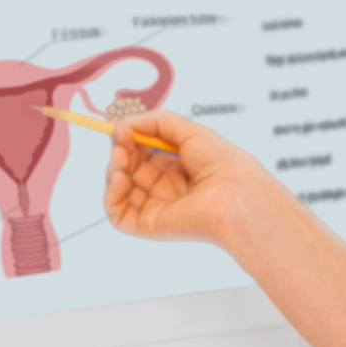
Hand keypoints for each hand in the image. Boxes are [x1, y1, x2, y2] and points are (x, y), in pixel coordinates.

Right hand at [104, 111, 288, 249]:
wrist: (234, 195)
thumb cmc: (222, 164)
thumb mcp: (188, 131)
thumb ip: (155, 122)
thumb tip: (123, 123)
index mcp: (177, 169)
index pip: (143, 153)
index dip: (130, 138)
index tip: (122, 125)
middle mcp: (165, 188)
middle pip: (128, 168)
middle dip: (120, 150)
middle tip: (121, 137)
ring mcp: (155, 207)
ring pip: (119, 188)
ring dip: (113, 168)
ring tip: (121, 156)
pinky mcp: (147, 225)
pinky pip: (117, 213)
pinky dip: (110, 194)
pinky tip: (120, 178)